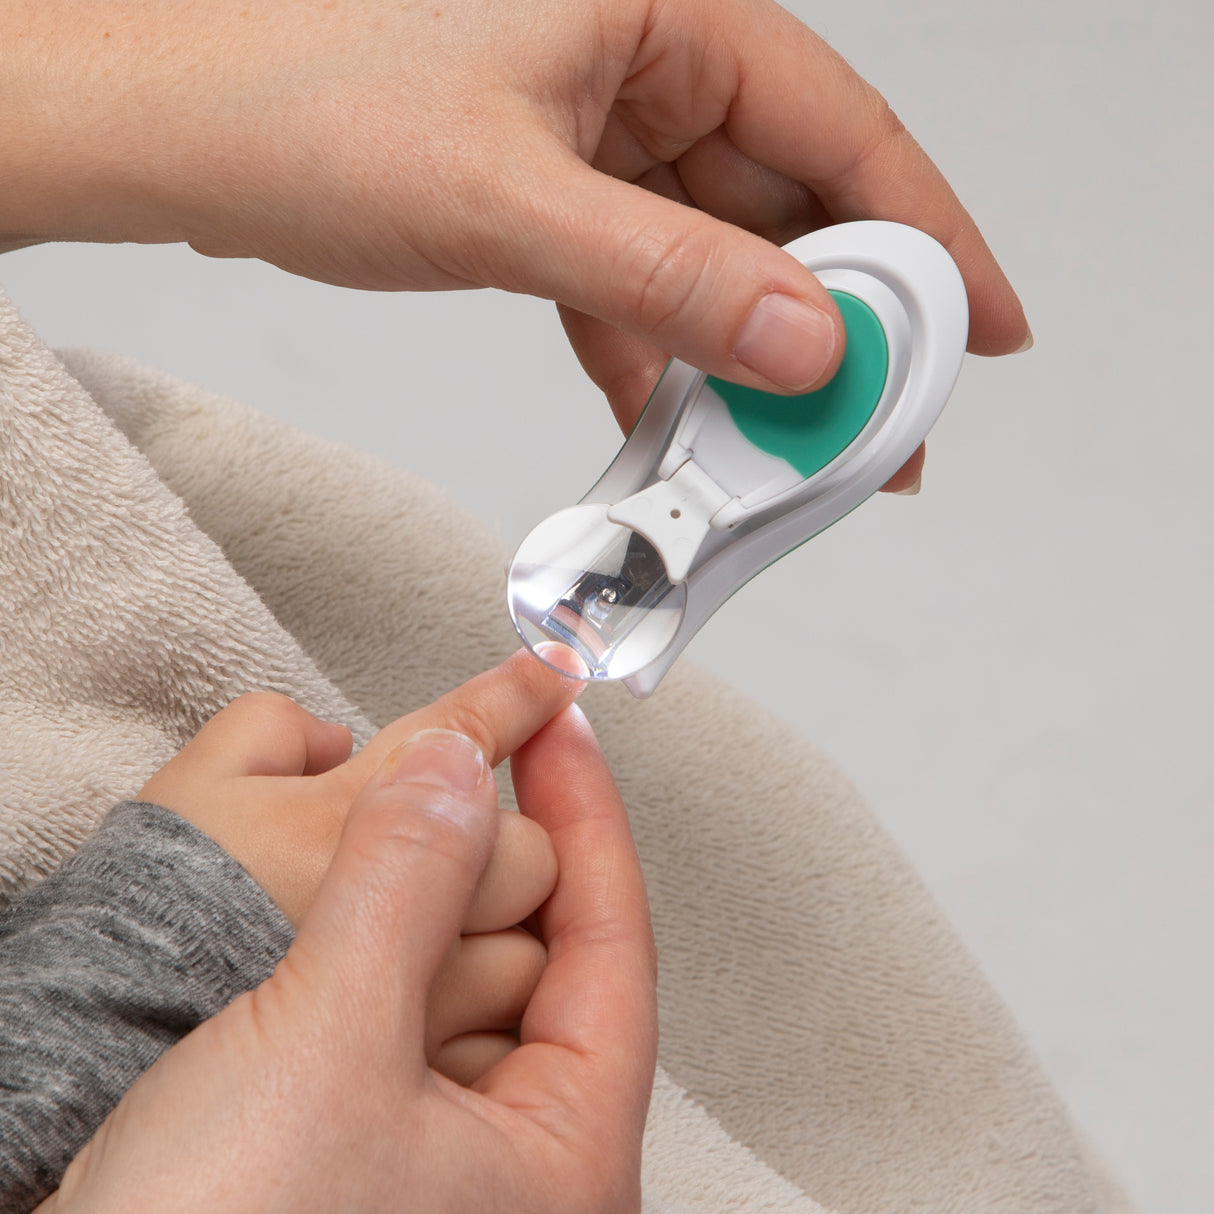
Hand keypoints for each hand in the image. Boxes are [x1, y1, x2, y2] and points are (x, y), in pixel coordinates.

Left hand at [4, 0, 1026, 444]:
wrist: (180, 131)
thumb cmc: (304, 106)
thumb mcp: (510, 200)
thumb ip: (669, 273)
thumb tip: (803, 338)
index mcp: (660, 12)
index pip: (841, 129)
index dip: (927, 237)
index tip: (982, 326)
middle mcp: (645, 64)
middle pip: (789, 205)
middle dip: (837, 324)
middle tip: (880, 427)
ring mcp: (601, 134)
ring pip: (717, 257)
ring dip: (746, 358)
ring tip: (785, 452)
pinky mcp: (556, 194)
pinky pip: (641, 285)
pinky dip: (660, 358)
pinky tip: (676, 425)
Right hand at [38, 708, 656, 1213]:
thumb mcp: (329, 1040)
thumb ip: (405, 885)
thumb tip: (455, 770)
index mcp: (565, 1160)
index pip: (612, 946)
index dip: (589, 821)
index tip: (565, 733)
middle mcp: (518, 1170)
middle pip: (546, 959)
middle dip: (506, 855)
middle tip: (465, 765)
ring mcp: (443, 1166)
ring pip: (467, 981)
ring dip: (434, 897)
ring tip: (398, 824)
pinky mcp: (366, 1152)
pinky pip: (401, 1014)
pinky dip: (383, 946)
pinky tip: (347, 910)